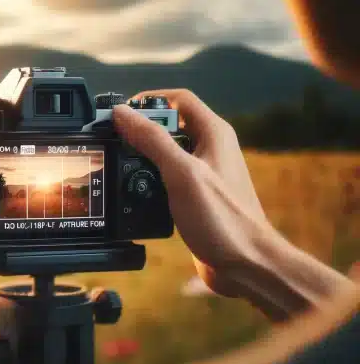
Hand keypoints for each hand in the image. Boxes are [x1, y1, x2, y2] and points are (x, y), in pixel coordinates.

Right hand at [112, 90, 304, 318]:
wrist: (244, 264)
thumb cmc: (223, 219)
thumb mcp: (181, 173)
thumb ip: (152, 140)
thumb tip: (123, 114)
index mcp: (214, 133)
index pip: (178, 99)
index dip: (149, 100)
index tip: (122, 114)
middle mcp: (211, 149)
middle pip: (169, 125)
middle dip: (142, 131)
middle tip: (119, 143)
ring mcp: (203, 173)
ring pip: (166, 153)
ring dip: (144, 158)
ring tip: (125, 169)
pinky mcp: (195, 196)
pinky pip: (167, 178)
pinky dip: (150, 182)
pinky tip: (138, 195)